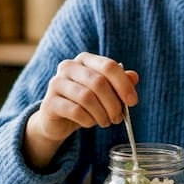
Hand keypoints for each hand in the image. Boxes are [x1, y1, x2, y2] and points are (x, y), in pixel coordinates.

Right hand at [23, 53, 137, 169]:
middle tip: (118, 118)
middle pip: (98, 82)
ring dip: (101, 114)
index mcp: (84, 60)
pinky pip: (75, 111)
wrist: (58, 120)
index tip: (133, 102)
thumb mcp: (105, 93)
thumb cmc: (85, 103)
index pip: (108, 66)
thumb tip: (133, 77)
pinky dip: (87, 120)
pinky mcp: (49, 102)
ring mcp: (56, 83)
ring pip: (86, 97)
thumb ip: (119, 83)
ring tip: (105, 122)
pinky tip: (90, 123)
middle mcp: (68, 67)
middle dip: (113, 103)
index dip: (123, 84)